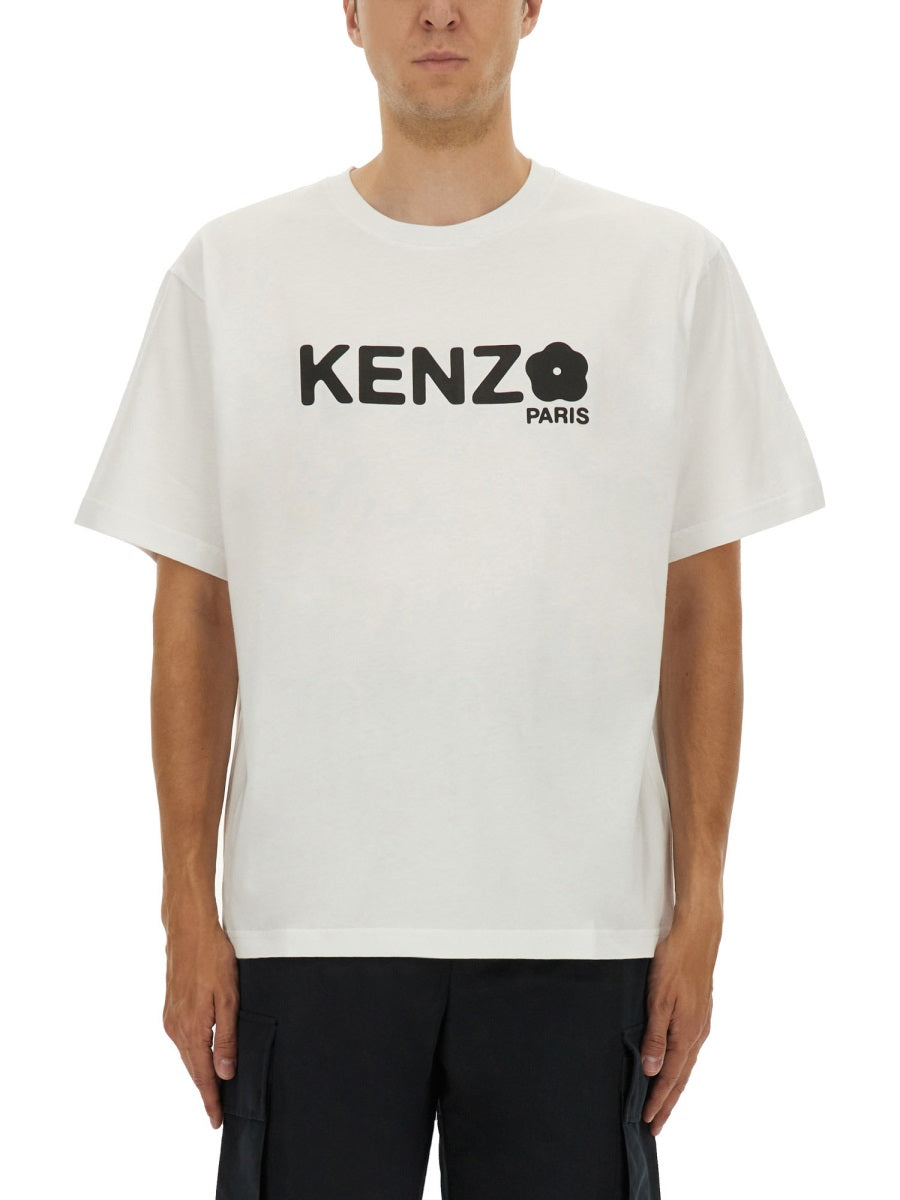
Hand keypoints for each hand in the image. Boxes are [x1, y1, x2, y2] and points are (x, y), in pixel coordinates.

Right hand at [162, 913, 239, 1128]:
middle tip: (218, 1112)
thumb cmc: (212, 958)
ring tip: (214, 1090)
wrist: (188, 930)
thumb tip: (225, 1073)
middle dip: (206, 1091)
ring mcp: (171, 1018)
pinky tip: (203, 1056)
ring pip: (187, 1055)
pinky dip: (193, 1054)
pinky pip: (183, 1040)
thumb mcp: (228, 998)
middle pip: (193, 1069)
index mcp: (192, 1029)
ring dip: (199, 1072)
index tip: (217, 1121)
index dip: (211, 1100)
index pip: (202, 1076)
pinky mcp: (170, 1008)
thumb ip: (226, 1038)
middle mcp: (176, 1029)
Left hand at [640, 913, 718, 1134]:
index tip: (647, 1121)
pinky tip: (675, 1067)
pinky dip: (680, 1067)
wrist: (698, 937)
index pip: (669, 1077)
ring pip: (686, 1065)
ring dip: (674, 1087)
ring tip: (663, 1104)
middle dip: (668, 1103)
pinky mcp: (700, 1014)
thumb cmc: (675, 963)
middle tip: (655, 1126)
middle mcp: (697, 1034)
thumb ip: (655, 1036)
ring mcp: (701, 1024)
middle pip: (681, 1077)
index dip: (658, 1100)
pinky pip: (690, 1050)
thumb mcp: (658, 999)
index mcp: (687, 1034)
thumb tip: (652, 1071)